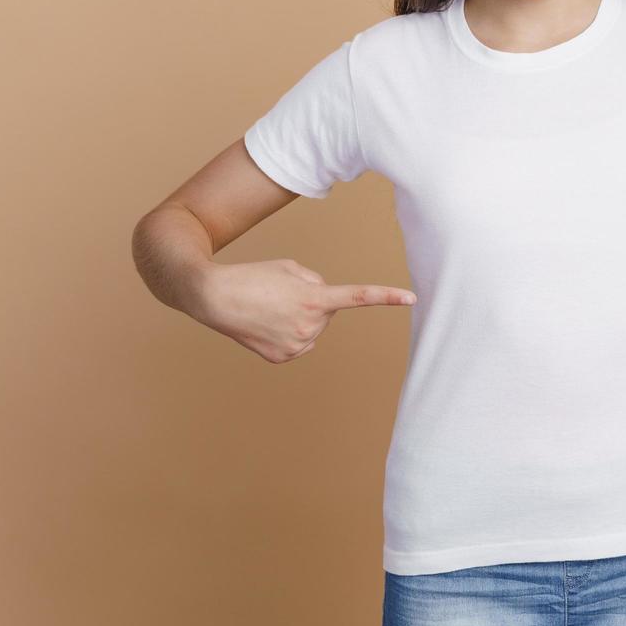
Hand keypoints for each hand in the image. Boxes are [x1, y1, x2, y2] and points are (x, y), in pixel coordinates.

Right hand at [193, 258, 416, 363]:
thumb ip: (316, 282)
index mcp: (315, 299)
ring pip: (313, 328)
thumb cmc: (252, 276)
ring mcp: (297, 346)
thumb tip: (326, 304)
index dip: (387, 296)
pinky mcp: (283, 358)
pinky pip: (299, 342)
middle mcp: (310, 326)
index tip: (412, 298)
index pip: (358, 297)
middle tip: (281, 293)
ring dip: (299, 317)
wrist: (213, 297)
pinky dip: (287, 333)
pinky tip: (266, 325)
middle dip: (312, 301)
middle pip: (327, 310)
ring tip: (270, 308)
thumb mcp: (290, 267)